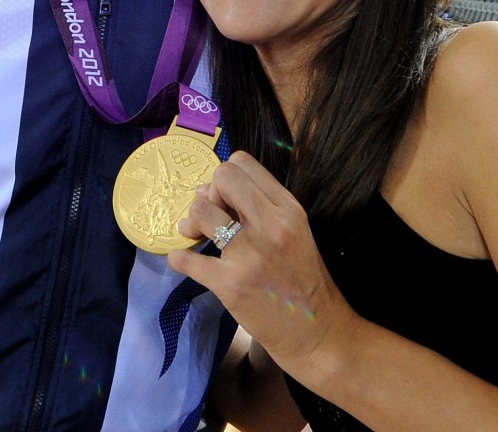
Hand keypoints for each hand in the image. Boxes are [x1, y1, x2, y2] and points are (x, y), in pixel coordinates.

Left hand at [167, 150, 358, 381]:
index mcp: (288, 209)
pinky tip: (182, 261)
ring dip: (191, 221)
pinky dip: (179, 259)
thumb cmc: (303, 281)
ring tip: (194, 236)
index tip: (225, 200)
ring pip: (201, 210)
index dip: (225, 178)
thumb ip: (258, 208)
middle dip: (209, 193)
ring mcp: (250, 254)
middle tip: (209, 217)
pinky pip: (188, 260)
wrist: (319, 334)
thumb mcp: (293, 232)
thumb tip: (206, 191)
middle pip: (222, 177)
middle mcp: (271, 225)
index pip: (242, 163)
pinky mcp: (231, 285)